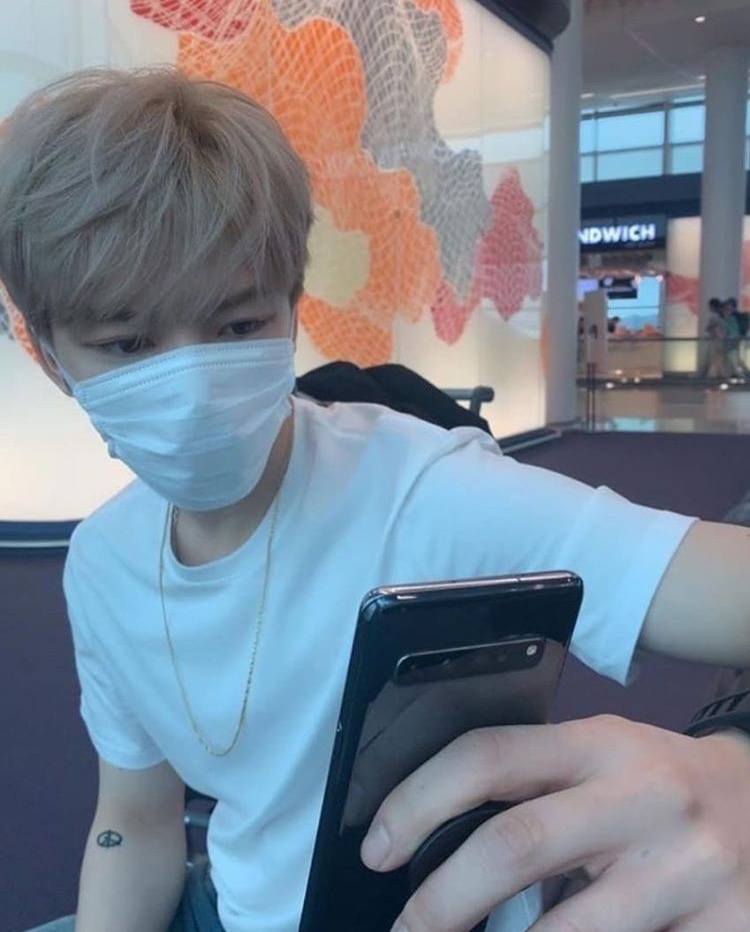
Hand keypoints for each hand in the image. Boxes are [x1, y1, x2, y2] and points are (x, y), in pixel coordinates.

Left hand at [360, 715, 749, 930]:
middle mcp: (644, 796)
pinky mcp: (727, 928)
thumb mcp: (604, 761)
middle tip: (406, 930)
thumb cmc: (662, 783)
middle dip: (441, 900)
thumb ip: (537, 791)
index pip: (490, 755)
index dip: (418, 801)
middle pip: (516, 842)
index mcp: (599, 743)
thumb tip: (435, 844)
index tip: (376, 848)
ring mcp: (690, 867)